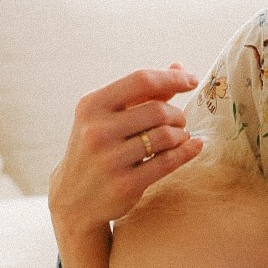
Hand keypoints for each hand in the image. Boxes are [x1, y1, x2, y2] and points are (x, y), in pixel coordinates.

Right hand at [48, 65, 202, 267]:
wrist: (73, 199)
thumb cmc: (97, 151)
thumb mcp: (107, 118)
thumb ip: (141, 94)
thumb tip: (179, 67)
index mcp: (91, 106)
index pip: (140, 81)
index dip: (172, 78)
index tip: (191, 81)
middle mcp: (97, 131)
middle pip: (158, 110)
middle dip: (177, 114)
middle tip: (180, 122)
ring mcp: (110, 160)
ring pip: (166, 136)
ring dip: (181, 134)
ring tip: (180, 137)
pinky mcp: (125, 185)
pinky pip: (167, 162)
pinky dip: (186, 152)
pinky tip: (194, 146)